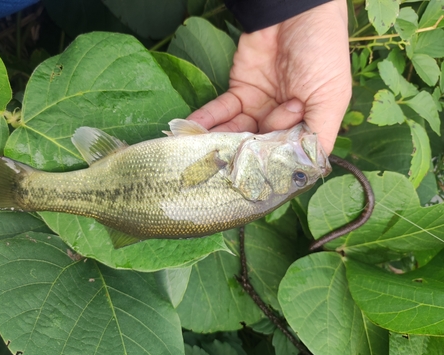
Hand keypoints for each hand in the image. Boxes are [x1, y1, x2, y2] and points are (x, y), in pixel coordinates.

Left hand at [187, 0, 350, 153]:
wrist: (293, 11)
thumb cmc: (321, 53)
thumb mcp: (331, 97)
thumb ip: (319, 133)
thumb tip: (308, 169)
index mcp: (306, 125)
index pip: (287, 155)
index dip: (273, 163)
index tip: (256, 169)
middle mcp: (282, 121)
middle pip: (258, 148)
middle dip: (241, 156)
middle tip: (222, 167)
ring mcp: (259, 107)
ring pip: (236, 133)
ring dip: (219, 143)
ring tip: (202, 155)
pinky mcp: (239, 92)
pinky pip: (220, 111)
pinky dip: (206, 121)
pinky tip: (192, 132)